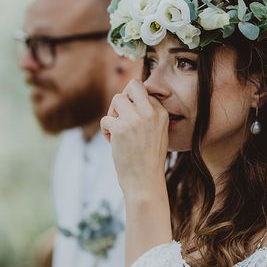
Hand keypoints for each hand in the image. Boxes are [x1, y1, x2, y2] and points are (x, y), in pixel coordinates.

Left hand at [101, 80, 168, 195]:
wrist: (145, 181)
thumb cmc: (149, 158)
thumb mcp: (158, 132)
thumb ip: (148, 114)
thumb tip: (129, 96)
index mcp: (161, 113)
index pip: (143, 91)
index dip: (133, 103)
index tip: (133, 120)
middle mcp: (150, 113)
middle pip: (132, 86)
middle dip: (123, 97)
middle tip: (121, 115)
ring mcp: (135, 119)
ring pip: (116, 99)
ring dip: (113, 114)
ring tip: (117, 131)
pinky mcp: (121, 128)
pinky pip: (105, 119)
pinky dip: (105, 131)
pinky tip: (113, 142)